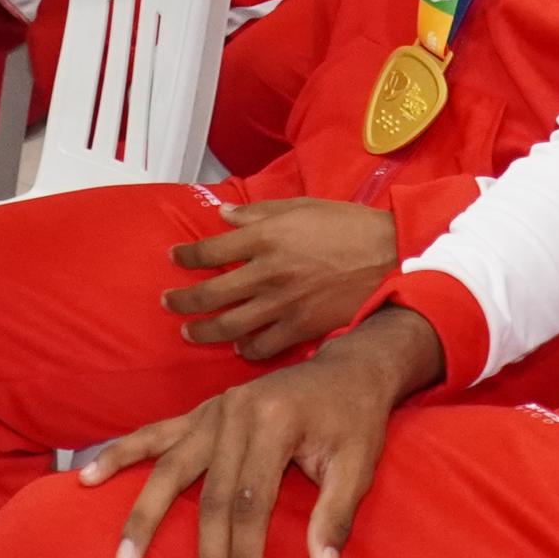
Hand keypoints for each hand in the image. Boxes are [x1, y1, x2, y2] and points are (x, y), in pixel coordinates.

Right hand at [81, 309, 439, 557]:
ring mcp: (213, 409)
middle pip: (210, 495)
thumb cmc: (356, 421)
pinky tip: (88, 475)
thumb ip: (336, 515)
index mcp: (274, 421)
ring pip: (170, 468)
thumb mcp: (359, 465)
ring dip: (145, 515)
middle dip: (205, 557)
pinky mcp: (202, 412)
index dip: (244, 555)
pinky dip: (121, 454)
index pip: (251, 502)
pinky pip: (155, 435)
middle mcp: (235, 412)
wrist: (349, 369)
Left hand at [163, 199, 396, 358]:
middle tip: (168, 303)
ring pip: (230, 326)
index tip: (174, 258)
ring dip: (204, 332)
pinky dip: (246, 350)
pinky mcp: (302, 328)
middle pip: (211, 294)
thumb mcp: (301, 206)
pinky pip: (264, 346)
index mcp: (265, 237)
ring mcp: (283, 304)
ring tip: (189, 332)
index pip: (210, 251)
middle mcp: (268, 272)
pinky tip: (238, 348)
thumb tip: (224, 217)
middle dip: (183, 301)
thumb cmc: (347, 225)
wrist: (389, 257)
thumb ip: (258, 212)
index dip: (186, 256)